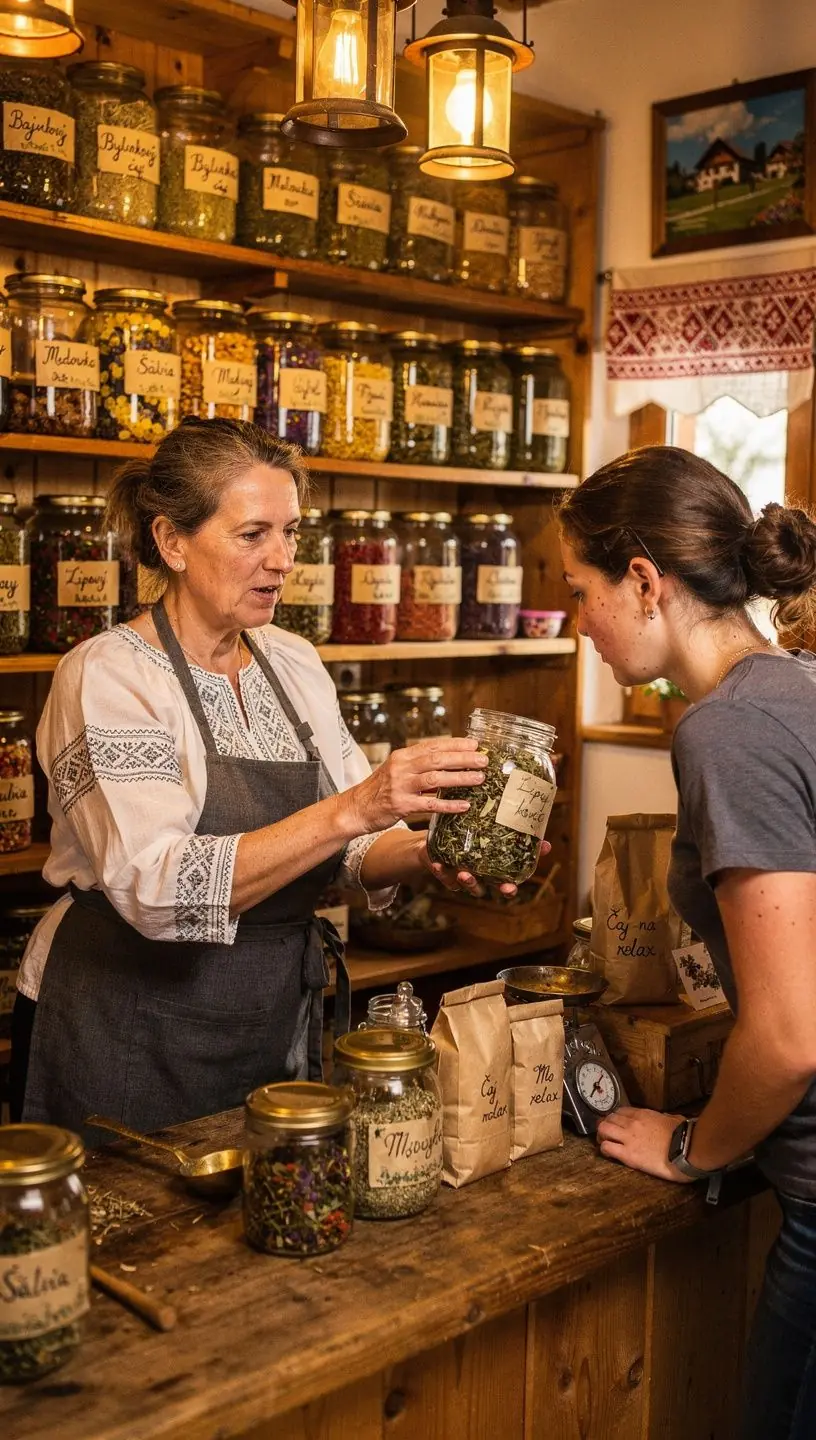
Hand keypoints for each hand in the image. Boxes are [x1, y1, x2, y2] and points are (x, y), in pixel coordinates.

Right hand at [345, 738, 488, 835]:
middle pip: (437, 759)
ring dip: (460, 778)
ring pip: (435, 779)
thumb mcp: (397, 771)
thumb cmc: (380, 790)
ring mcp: (400, 786)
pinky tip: (464, 805)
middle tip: (483, 760)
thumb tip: (449, 762)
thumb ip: (419, 766)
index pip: (433, 745)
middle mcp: (401, 767)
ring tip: (479, 778)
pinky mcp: (400, 805)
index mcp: (403, 756)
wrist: (355, 808)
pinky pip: (429, 804)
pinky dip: (448, 805)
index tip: (474, 744)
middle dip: (463, 758)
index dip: (455, 744)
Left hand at [418, 837, 551, 898]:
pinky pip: (442, 874)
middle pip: (492, 889)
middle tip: (506, 889)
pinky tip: (437, 863)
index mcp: (493, 871)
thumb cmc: (471, 838)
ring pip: (467, 884)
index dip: (512, 887)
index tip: (512, 888)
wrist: (436, 841)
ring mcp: (461, 875)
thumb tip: (546, 842)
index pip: (508, 882)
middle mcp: (480, 877)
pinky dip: (440, 870)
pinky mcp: (443, 871)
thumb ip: (518, 838)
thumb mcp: (494, 835)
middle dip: (500, 890)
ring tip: (465, 873)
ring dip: (467, 881)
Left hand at [596, 1107, 693, 1183]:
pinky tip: (609, 1154)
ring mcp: (628, 1138)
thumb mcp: (674, 1119)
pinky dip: (604, 1150)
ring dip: (602, 1136)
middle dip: (605, 1126)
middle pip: (608, 1118)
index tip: (617, 1125)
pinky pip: (607, 1147)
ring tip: (605, 1143)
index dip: (616, 1118)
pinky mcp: (628, 1154)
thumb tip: (666, 1118)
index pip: (621, 1111)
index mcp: (644, 1114)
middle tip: (607, 1135)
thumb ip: (666, 1118)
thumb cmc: (685, 1136)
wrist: (687, 1150)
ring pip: (603, 1129)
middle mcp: (633, 1123)